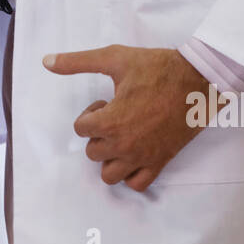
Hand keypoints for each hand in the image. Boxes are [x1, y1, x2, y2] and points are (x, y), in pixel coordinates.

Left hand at [42, 45, 227, 191]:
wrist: (197, 79)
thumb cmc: (156, 68)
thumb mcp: (114, 58)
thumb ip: (77, 62)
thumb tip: (46, 61)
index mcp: (110, 121)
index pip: (80, 129)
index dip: (90, 113)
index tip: (107, 101)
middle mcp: (124, 144)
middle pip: (93, 152)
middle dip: (98, 135)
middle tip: (116, 116)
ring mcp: (142, 157)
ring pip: (109, 175)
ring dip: (110, 158)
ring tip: (122, 137)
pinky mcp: (160, 162)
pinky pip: (137, 185)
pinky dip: (131, 175)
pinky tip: (135, 153)